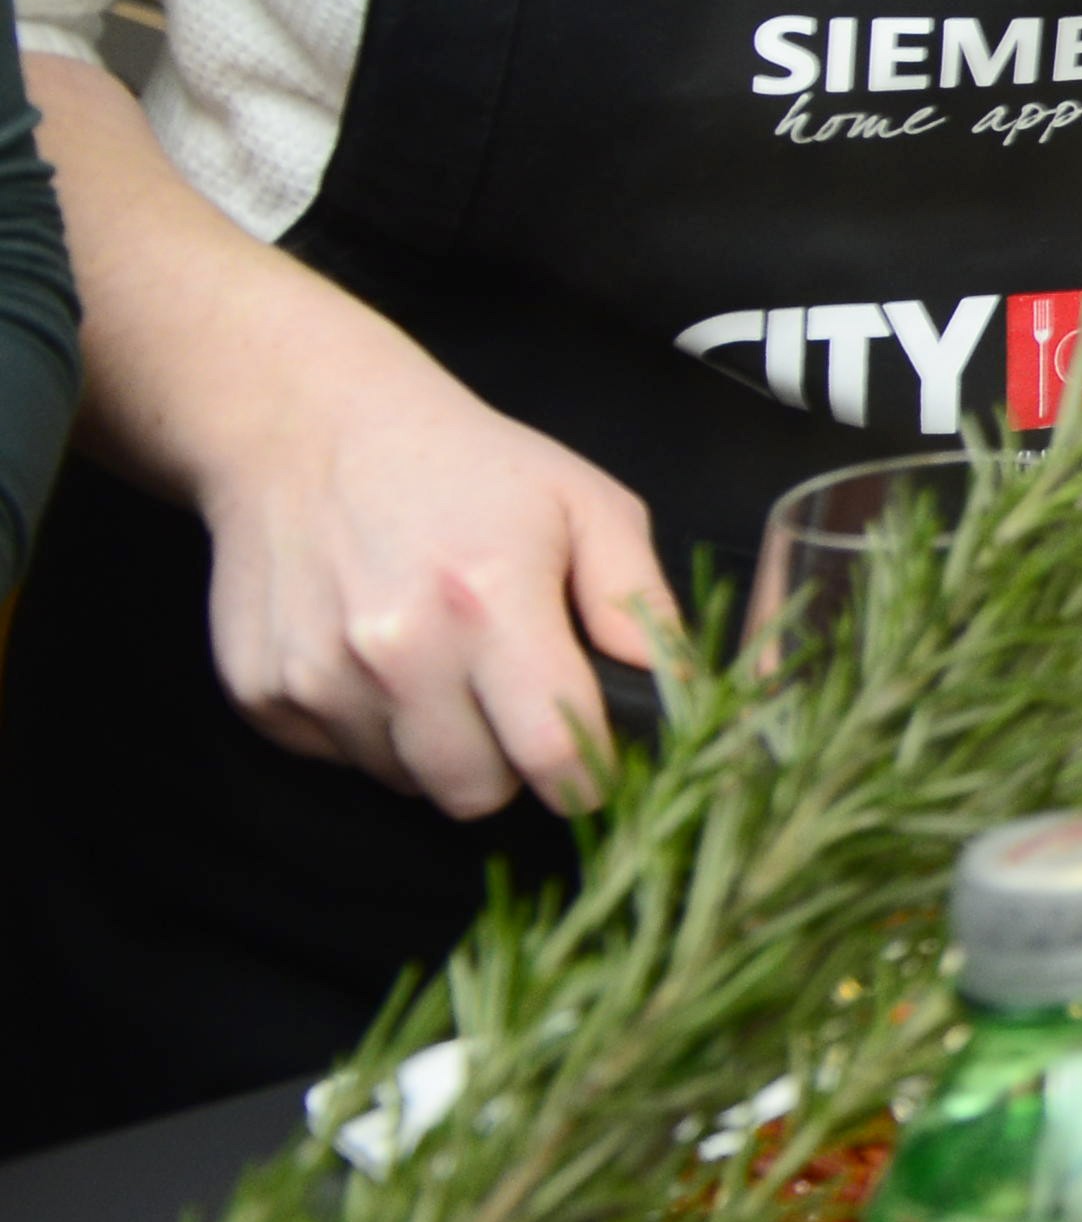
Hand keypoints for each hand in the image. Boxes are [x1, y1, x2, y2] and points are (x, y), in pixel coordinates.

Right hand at [191, 362, 681, 819]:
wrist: (308, 430)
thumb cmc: (467, 466)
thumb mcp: (585, 503)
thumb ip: (639, 601)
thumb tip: (682, 691)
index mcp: (490, 601)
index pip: (551, 749)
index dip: (586, 778)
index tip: (595, 772)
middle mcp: (396, 652)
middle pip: (474, 791)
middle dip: (509, 768)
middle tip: (513, 708)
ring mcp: (318, 679)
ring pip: (406, 783)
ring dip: (437, 748)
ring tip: (442, 667)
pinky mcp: (261, 696)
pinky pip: (340, 760)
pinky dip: (370, 731)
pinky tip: (378, 661)